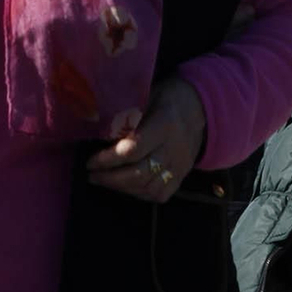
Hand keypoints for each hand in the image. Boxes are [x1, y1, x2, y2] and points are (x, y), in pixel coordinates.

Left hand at [86, 76, 206, 202]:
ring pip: (149, 188)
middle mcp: (173, 149)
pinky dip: (140, 195)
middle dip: (110, 178)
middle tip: (92, 175)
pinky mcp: (183, 175)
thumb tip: (96, 132)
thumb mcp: (146, 96)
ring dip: (122, 188)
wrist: (201, 108)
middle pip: (139, 174)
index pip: (132, 150)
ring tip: (104, 181)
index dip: (108, 160)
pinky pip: (161, 194)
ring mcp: (180, 165)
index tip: (90, 162)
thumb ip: (126, 116)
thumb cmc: (166, 98)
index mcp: (163, 126)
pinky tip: (126, 187)